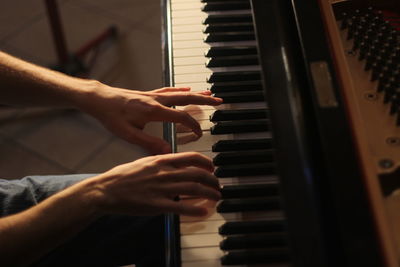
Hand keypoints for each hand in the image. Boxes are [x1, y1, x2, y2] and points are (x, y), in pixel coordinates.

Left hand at [83, 85, 221, 153]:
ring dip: (196, 93)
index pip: (181, 116)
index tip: (200, 133)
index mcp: (153, 111)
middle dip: (204, 100)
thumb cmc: (111, 116)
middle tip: (219, 101)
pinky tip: (186, 89)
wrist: (99, 99)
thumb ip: (149, 143)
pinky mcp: (149, 94)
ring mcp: (153, 95)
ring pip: (180, 92)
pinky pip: (169, 90)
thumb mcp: (128, 134)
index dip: (193, 125)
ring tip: (209, 94)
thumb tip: (167, 152)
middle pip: (186, 98)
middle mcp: (156, 100)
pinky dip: (181, 90)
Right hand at [87, 152, 220, 216]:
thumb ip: (161, 161)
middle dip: (212, 181)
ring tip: (216, 197)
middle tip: (217, 186)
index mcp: (161, 160)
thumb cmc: (123, 175)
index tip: (212, 168)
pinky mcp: (157, 205)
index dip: (206, 163)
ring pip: (194, 190)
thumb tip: (175, 161)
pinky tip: (204, 212)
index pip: (191, 157)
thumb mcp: (144, 161)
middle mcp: (164, 173)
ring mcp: (161, 189)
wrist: (106, 190)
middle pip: (197, 174)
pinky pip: (181, 208)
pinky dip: (195, 210)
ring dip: (209, 194)